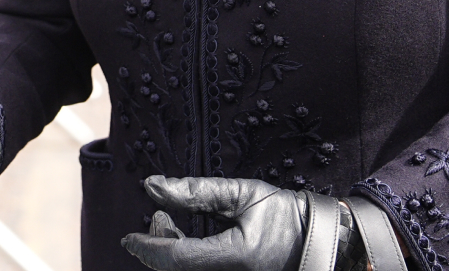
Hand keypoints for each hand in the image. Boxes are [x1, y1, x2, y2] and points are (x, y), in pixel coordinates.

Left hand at [123, 176, 306, 270]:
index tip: (127, 237)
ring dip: (172, 257)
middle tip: (161, 217)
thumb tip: (152, 187)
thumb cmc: (284, 214)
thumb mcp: (241, 194)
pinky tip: (186, 246)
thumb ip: (195, 192)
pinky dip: (187, 262)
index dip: (147, 247)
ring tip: (172, 228)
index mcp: (237, 258)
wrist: (321, 243)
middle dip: (159, 247)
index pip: (177, 258)